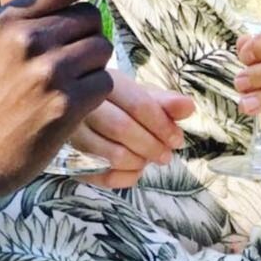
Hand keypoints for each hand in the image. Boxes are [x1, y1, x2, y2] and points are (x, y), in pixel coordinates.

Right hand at [0, 0, 131, 233]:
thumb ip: (29, 21)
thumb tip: (77, 3)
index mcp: (9, 18)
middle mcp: (30, 38)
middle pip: (91, 18)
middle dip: (87, 37)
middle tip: (68, 63)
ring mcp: (49, 70)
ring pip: (102, 49)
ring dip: (93, 66)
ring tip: (65, 86)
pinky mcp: (67, 103)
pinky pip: (105, 83)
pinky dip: (95, 94)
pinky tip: (70, 107)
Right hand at [68, 71, 192, 188]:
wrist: (82, 110)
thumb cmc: (120, 102)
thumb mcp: (142, 95)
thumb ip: (166, 102)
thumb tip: (189, 107)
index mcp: (106, 82)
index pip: (138, 104)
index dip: (162, 125)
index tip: (177, 139)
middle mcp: (84, 105)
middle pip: (122, 129)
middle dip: (152, 146)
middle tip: (166, 155)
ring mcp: (74, 133)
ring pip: (112, 155)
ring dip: (139, 161)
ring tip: (149, 159)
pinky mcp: (71, 159)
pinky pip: (101, 176)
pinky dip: (125, 178)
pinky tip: (134, 170)